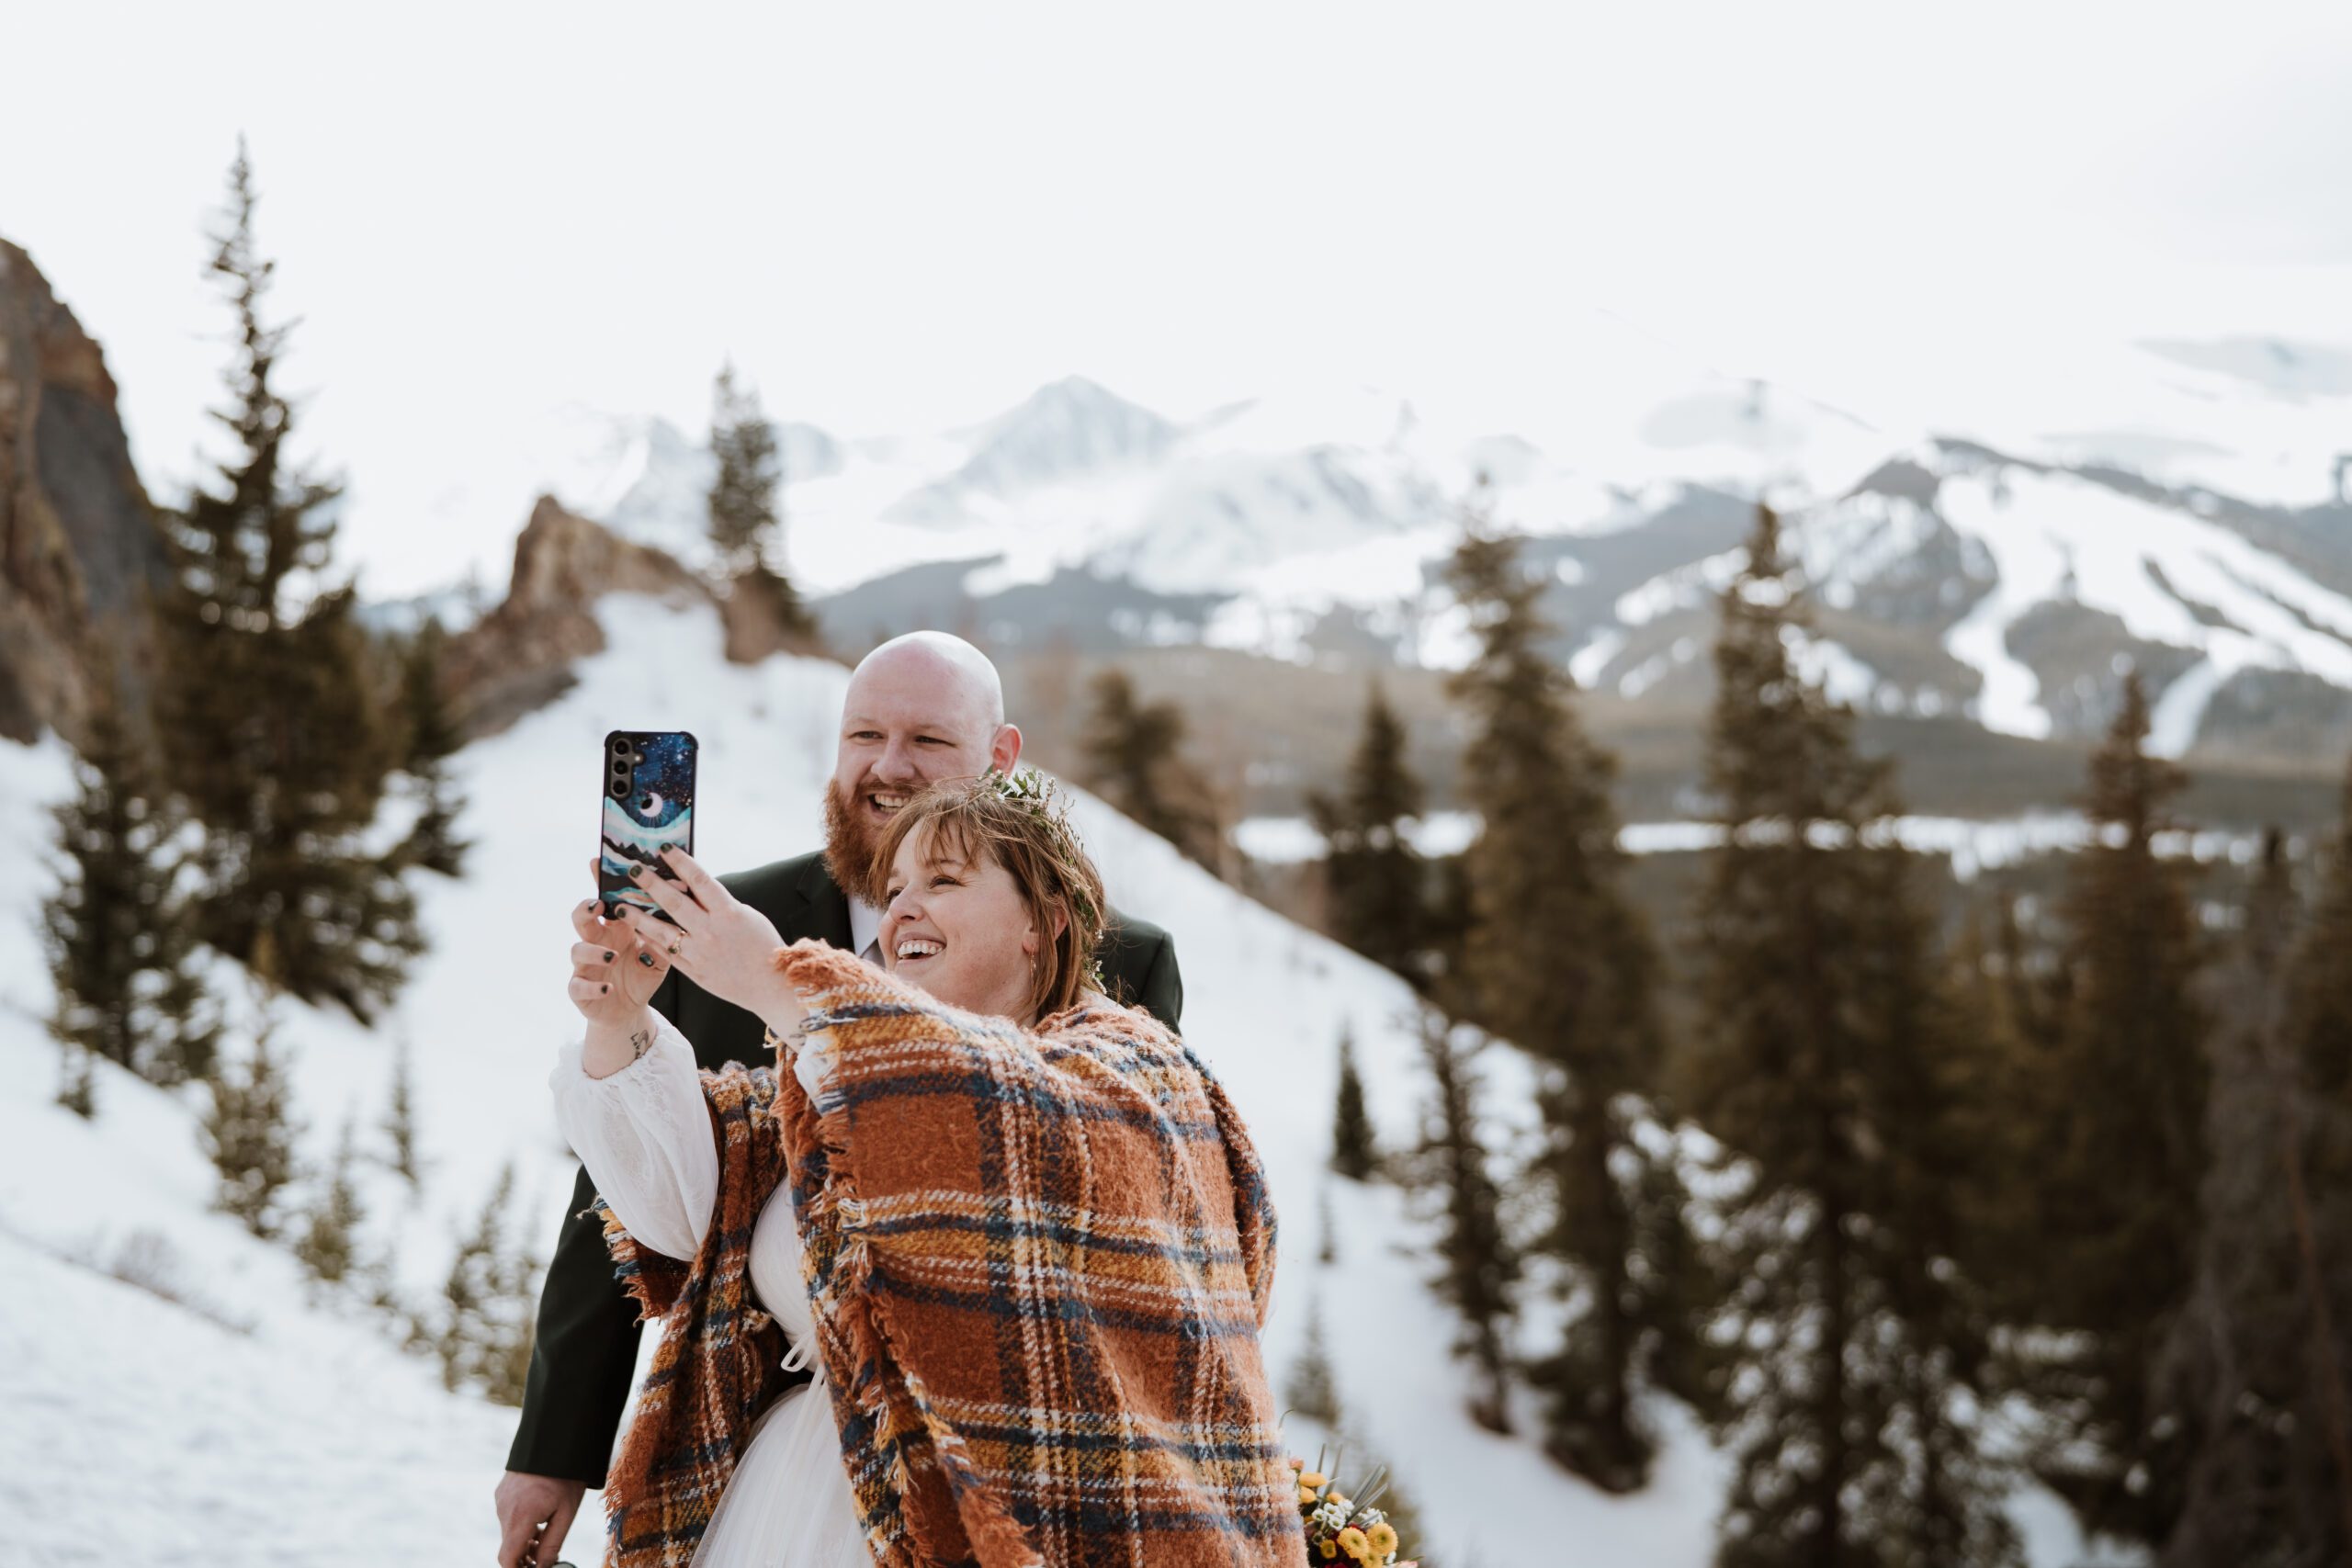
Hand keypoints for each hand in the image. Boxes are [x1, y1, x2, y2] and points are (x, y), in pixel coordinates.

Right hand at [494, 1470, 583, 1567]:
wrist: (556, 1441)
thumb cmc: (565, 1477)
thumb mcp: (565, 1513)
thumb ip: (552, 1544)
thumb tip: (542, 1567)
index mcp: (520, 1517)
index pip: (507, 1559)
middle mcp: (504, 1510)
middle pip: (509, 1547)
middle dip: (524, 1557)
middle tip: (543, 1560)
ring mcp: (500, 1500)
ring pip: (508, 1532)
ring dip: (523, 1540)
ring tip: (545, 1535)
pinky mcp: (501, 1492)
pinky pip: (507, 1516)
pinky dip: (520, 1524)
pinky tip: (539, 1517)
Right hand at [566, 884, 669, 1026]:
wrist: (628, 1010)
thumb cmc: (642, 974)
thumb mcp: (660, 954)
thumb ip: (664, 934)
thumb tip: (678, 909)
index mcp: (615, 928)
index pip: (606, 900)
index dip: (599, 882)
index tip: (598, 862)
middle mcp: (597, 942)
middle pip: (581, 918)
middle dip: (586, 909)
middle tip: (598, 905)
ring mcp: (585, 966)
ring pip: (577, 950)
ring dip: (593, 951)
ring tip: (612, 954)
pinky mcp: (580, 990)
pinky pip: (578, 986)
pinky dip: (593, 987)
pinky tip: (609, 988)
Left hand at [619, 847, 804, 1034]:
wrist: (771, 985)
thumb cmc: (763, 945)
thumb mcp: (747, 916)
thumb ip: (720, 904)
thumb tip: (694, 889)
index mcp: (729, 913)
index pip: (700, 880)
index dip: (680, 862)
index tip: (664, 849)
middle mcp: (711, 932)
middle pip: (674, 902)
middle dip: (650, 883)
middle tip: (632, 869)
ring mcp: (699, 953)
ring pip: (661, 931)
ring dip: (638, 917)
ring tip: (620, 906)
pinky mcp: (693, 971)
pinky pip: (666, 954)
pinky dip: (650, 941)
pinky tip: (637, 932)